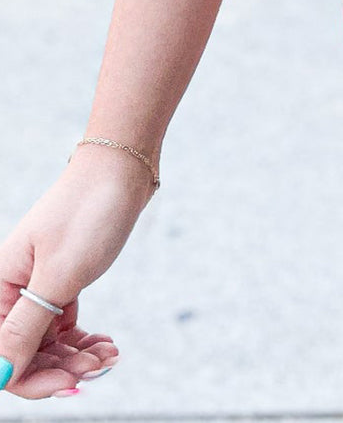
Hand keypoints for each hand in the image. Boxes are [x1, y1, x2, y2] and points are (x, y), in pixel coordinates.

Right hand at [0, 146, 151, 397]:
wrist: (121, 168)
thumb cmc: (88, 214)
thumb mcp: (58, 276)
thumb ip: (26, 327)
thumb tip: (1, 375)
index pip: (2, 354)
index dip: (31, 378)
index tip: (71, 383)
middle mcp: (12, 288)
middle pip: (25, 352)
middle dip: (61, 367)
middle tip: (100, 365)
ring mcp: (38, 284)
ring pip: (48, 341)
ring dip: (77, 356)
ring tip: (109, 354)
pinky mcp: (62, 278)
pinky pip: (64, 323)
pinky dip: (83, 339)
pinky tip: (106, 344)